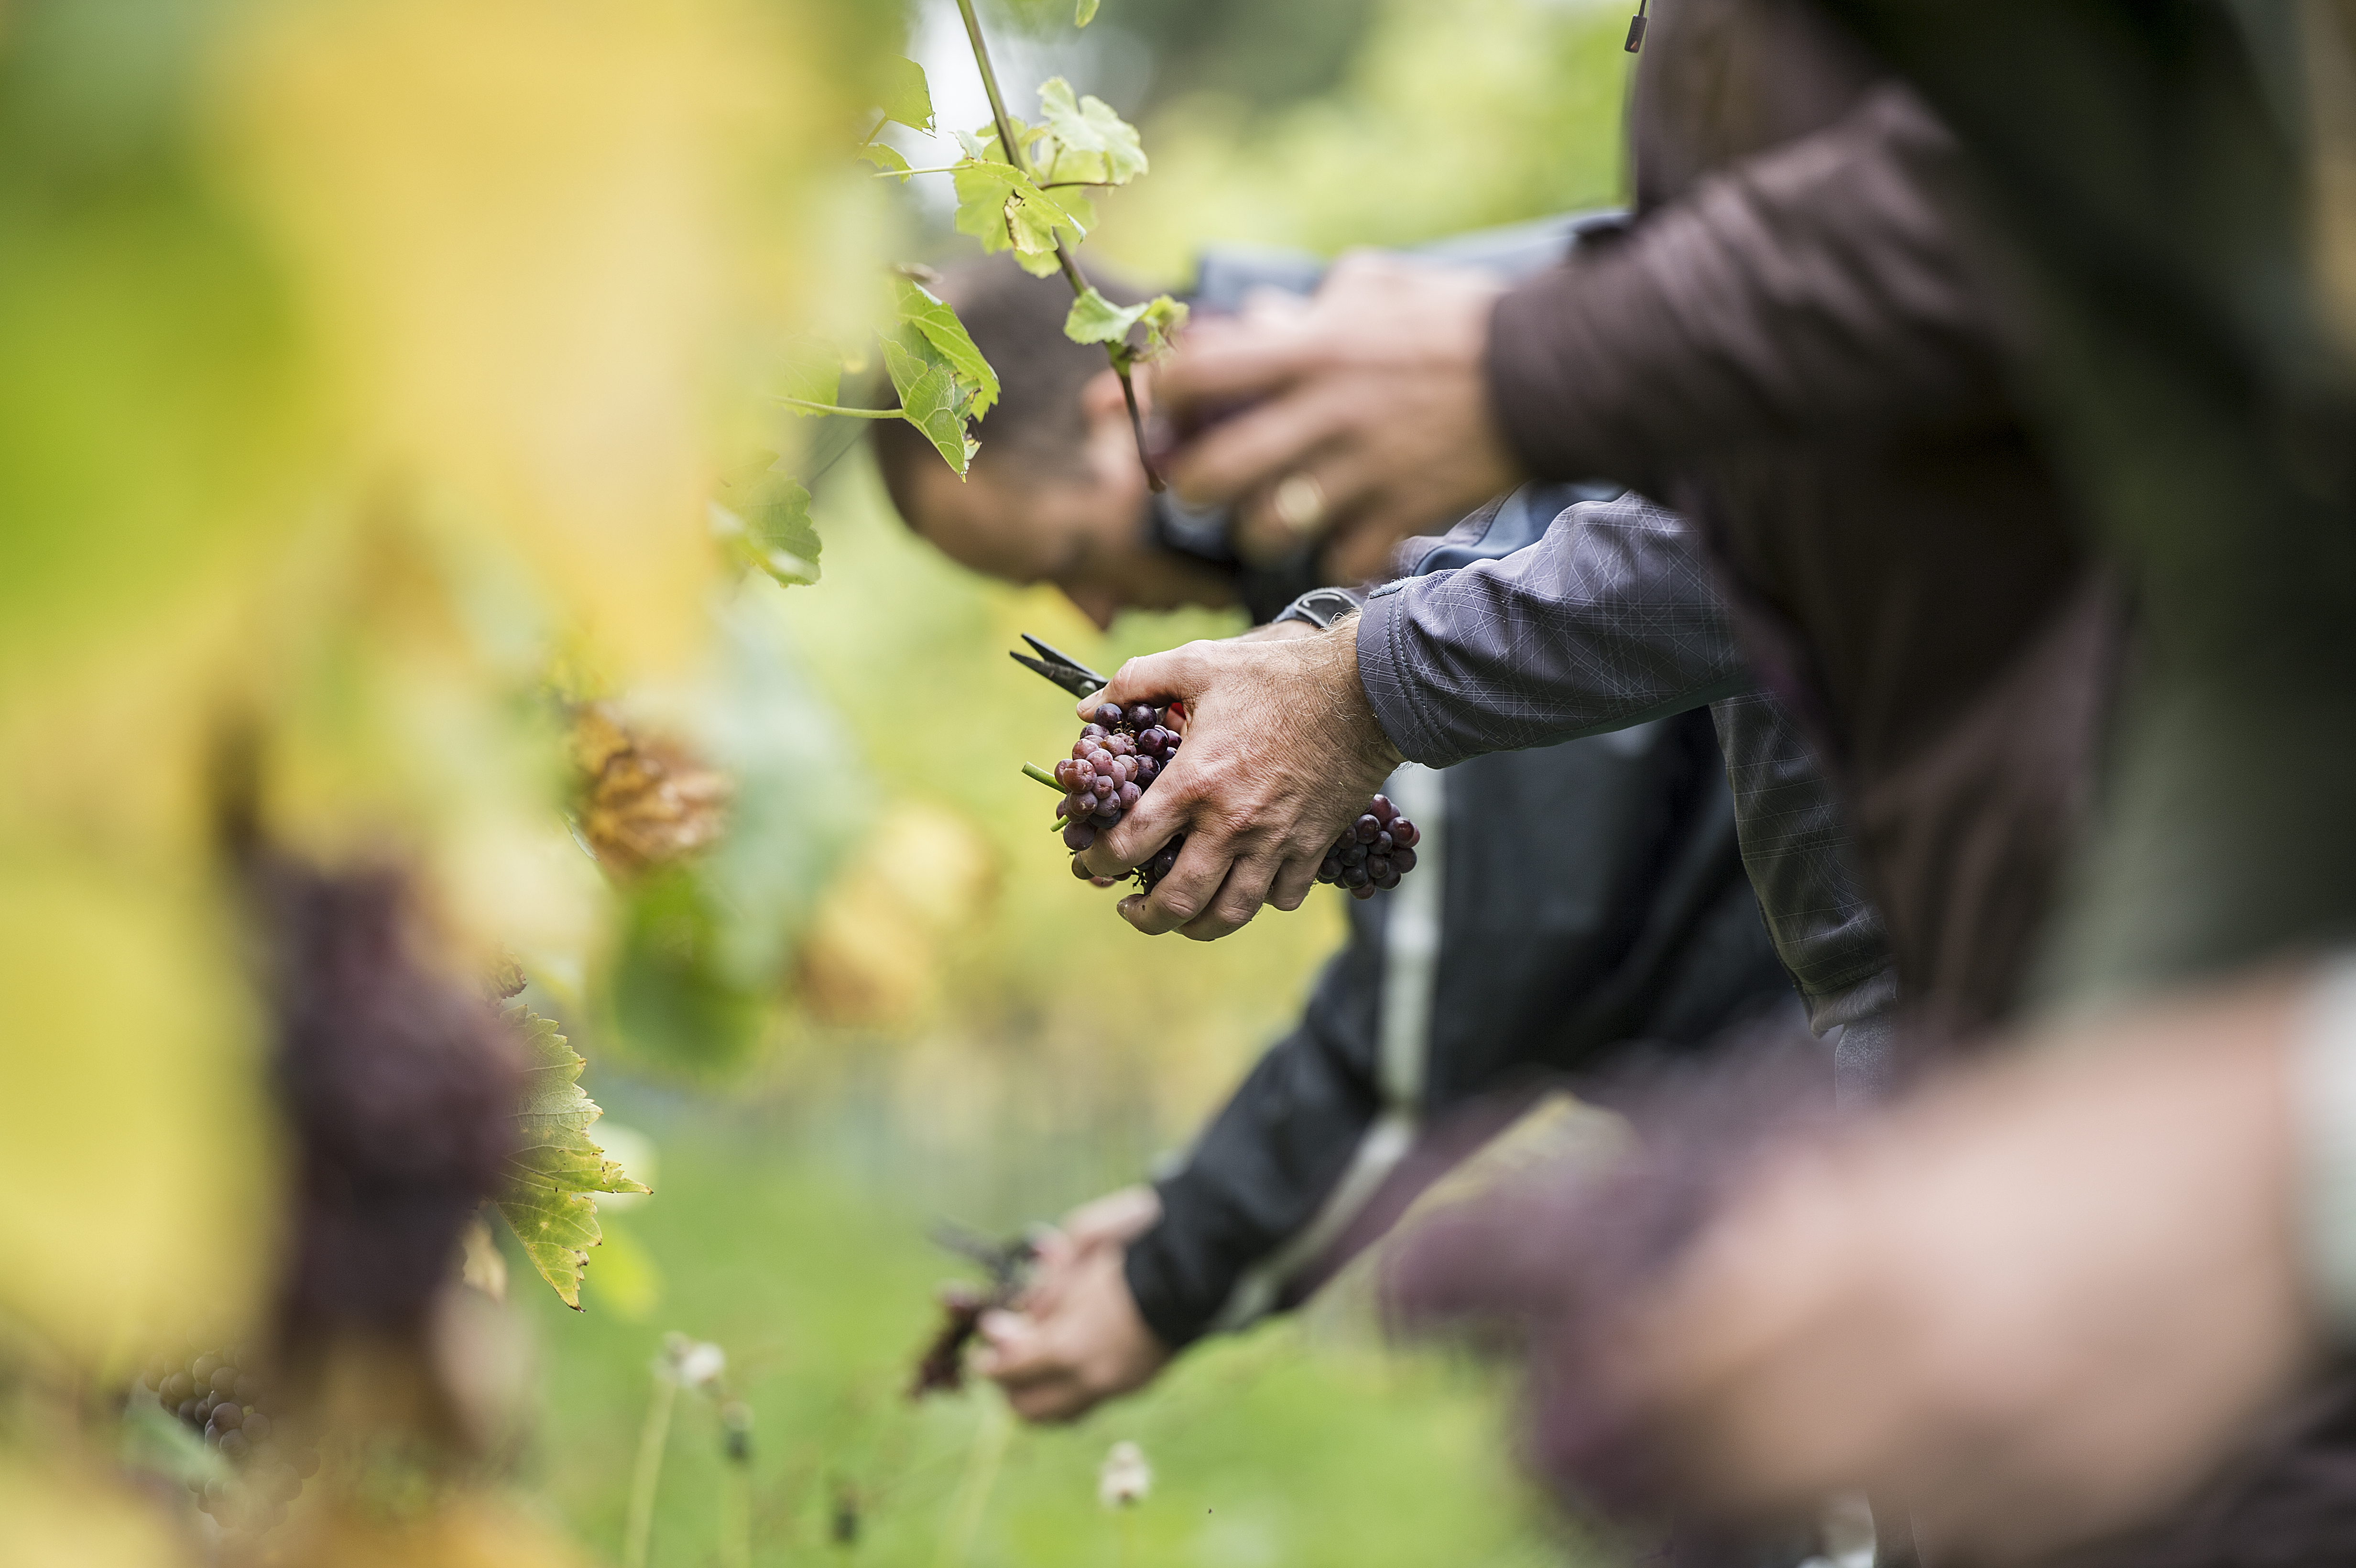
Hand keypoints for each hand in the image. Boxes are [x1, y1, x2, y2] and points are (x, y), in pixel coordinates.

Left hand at [975, 1188, 1170, 1422]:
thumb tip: (1020, 1317)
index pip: (1008, 1371)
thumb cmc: (1134, 1245)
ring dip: (1039, 1393)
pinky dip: (1071, 1388)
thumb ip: (1042, 1290)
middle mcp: (1090, 1379)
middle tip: (1004, 1353)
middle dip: (1008, 1384)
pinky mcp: (1140, 1384)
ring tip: (1035, 1360)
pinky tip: (1073, 1357)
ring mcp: (1118, 1386)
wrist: (1201, 1260)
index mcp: (1067, 1347)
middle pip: (1028, 1410)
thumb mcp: (1073, 1255)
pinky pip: (1090, 1401)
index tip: (989, 1328)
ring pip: (1061, 1416)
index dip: (989, 1354)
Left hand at [1076, 618, 1404, 938]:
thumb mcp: (1199, 663)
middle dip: (1145, 918)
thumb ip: (1137, 680)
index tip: (1088, 862)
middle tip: (1130, 909)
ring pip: (1231, 913)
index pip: (1130, 843)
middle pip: (1178, 901)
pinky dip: (1261, 901)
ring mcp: (1275, 842)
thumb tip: (1086, 706)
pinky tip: (1245, 887)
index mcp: (1195, 782)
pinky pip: (1282, 896)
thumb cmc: (1277, 674)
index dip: (1098, 861)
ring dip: (1198, 926)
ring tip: (1182, 918)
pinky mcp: (1312, 846)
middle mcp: (1232, 824)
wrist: (1364, 691)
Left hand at [1157, 253, 1523, 582]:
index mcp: (1312, 348)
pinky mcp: (1404, 512)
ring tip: (1272, 521)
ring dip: (1258, 532)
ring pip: (1267, 528)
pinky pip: (1339, 559)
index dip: (1167, 396)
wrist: (1551, 369)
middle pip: (1213, 470)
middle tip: (1201, 486)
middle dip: (1191, 487)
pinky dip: (1333, 558)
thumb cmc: (1460, 320)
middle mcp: (1327, 411)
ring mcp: (1364, 469)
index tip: (1172, 408)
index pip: (1199, 373)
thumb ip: (1312, 303)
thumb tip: (1261, 315)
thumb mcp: (1379, 285)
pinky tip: (1343, 540)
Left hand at [1625, 974, 2317, 1561]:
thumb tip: (1721, 1260)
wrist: (2292, 1164)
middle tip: (1572, 1466)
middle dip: (1639, 1469)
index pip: (1690, 1359)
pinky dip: (1872, 1522)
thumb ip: (1822, 1208)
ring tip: (1674, 1493)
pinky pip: (1941, 1539)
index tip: (1551, 1393)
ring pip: (1829, 1522)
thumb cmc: (2104, 1115)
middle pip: (1736, 1461)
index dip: (1604, 1386)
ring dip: (1734, 1510)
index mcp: (1880, 1257)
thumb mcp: (1927, 1135)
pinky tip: (1832, 1495)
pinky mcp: (2086, 1501)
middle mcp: (1936, 1372)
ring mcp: (2016, 1453)